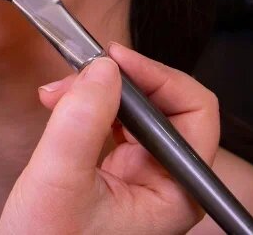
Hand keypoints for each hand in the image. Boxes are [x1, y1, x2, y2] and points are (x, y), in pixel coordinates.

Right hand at [0, 42, 219, 234]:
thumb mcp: (58, 182)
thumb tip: (103, 68)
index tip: (113, 59)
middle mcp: (168, 183)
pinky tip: (62, 104)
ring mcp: (144, 177)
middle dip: (120, 81)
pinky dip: (88, 105)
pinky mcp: (119, 173)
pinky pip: (115, 123)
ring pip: (139, 110)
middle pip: (167, 105)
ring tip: (60, 91)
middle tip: (81, 68)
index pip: (194, 112)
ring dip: (99, 90)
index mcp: (176, 193)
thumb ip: (81, 123)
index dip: (157, 76)